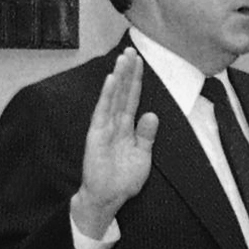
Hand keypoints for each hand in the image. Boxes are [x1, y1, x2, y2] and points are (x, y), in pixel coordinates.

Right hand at [71, 48, 160, 240]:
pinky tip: (110, 80)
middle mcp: (115, 123)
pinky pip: (102, 111)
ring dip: (117, 77)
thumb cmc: (123, 180)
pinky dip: (106, 95)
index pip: (132, 99)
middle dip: (127, 72)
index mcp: (127, 128)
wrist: (108, 198)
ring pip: (113, 97)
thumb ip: (146, 136)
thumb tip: (151, 115)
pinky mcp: (97, 134)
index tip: (140, 62)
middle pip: (122, 92)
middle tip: (131, 50)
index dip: (136, 81)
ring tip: (122, 58)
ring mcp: (105, 127)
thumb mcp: (142, 156)